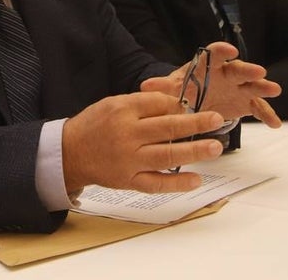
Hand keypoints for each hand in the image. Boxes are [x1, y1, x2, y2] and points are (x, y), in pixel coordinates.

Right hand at [61, 91, 224, 193]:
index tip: (190, 104)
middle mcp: (126, 135)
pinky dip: (177, 183)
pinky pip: (157, 183)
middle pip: (167, 128)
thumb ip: (143, 104)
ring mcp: (129, 160)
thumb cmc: (94, 125)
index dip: (178, 103)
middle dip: (196, 123)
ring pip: (167, 156)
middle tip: (217, 119)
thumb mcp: (113, 104)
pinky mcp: (129, 180)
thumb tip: (176, 106)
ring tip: (215, 147)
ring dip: (194, 151)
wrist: (70, 153)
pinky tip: (196, 180)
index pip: (158, 103)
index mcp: (122, 111)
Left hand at [141, 42, 282, 127]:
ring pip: (253, 85)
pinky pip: (258, 108)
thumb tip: (145, 86)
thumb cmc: (184, 89)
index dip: (222, 51)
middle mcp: (226, 73)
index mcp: (207, 65)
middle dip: (248, 70)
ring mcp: (238, 87)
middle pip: (238, 68)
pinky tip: (275, 124)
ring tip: (274, 90)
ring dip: (263, 87)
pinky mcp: (246, 102)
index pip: (214, 54)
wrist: (195, 102)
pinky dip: (267, 115)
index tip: (230, 51)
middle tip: (260, 72)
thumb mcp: (173, 88)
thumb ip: (162, 87)